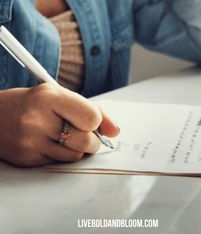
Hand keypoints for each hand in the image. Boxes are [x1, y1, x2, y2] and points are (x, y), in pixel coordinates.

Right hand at [0, 84, 119, 166]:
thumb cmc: (30, 103)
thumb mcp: (58, 95)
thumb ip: (89, 109)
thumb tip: (115, 130)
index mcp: (48, 97)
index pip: (91, 117)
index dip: (96, 121)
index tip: (92, 120)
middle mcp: (37, 119)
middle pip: (86, 141)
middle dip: (93, 140)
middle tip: (86, 133)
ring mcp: (30, 142)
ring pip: (75, 156)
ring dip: (78, 148)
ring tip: (65, 135)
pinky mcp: (27, 159)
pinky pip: (59, 163)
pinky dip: (62, 155)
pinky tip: (50, 142)